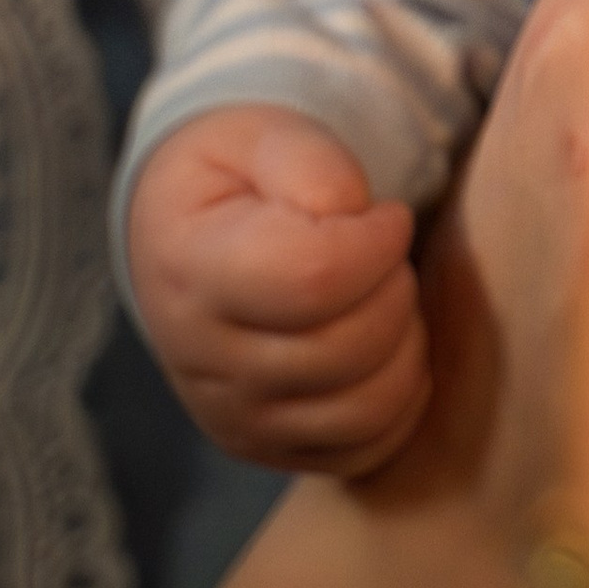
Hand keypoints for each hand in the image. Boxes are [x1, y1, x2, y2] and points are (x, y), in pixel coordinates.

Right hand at [128, 104, 426, 475]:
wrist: (184, 239)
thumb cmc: (238, 179)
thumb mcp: (264, 136)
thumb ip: (312, 165)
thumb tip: (355, 221)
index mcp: (193, 268)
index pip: (314, 279)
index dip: (378, 242)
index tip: (387, 214)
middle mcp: (203, 361)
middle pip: (347, 349)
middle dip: (396, 287)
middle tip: (387, 252)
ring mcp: (232, 417)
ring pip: (363, 410)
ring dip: (405, 346)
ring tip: (385, 297)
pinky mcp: (264, 448)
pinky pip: (363, 451)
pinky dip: (399, 402)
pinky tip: (388, 346)